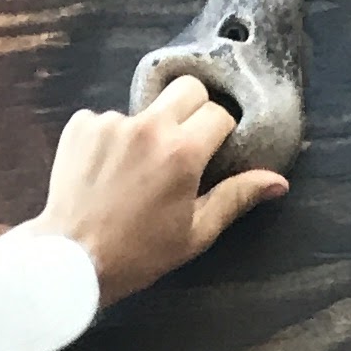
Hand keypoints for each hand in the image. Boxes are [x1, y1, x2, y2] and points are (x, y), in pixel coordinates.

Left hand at [35, 80, 288, 302]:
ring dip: (146, 132)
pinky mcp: (81, 125)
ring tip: (133, 173)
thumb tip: (278, 182)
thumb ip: (235, 198)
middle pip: (186, 88)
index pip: (218, 114)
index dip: (219, 133)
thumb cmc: (139, 254)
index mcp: (182, 152)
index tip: (211, 154)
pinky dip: (110, 140)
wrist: (72, 262)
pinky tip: (105, 173)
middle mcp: (148, 127)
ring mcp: (111, 122)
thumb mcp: (195, 233)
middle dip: (192, 110)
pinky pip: (106, 119)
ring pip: (145, 108)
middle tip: (182, 145)